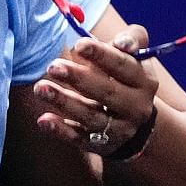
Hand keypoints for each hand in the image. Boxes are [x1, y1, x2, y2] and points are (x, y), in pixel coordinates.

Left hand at [31, 24, 158, 152]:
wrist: (134, 121)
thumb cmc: (125, 77)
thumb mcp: (133, 57)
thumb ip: (132, 40)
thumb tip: (123, 43)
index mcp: (144, 81)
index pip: (124, 67)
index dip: (102, 55)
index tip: (79, 44)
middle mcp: (136, 107)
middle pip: (107, 93)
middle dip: (79, 79)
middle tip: (53, 66)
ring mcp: (119, 129)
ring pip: (91, 117)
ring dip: (64, 102)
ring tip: (40, 88)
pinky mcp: (100, 145)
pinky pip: (79, 139)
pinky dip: (61, 130)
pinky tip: (43, 120)